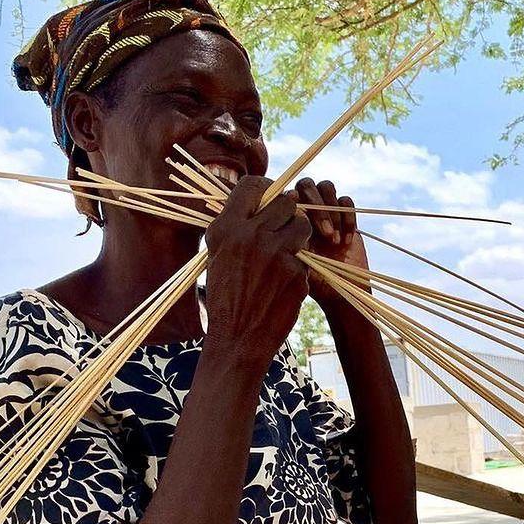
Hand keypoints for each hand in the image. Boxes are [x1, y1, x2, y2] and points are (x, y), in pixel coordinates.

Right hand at [204, 175, 311, 361]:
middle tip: (284, 228)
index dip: (267, 188)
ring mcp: (276, 254)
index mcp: (226, 229)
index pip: (252, 185)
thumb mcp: (218, 256)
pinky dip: (299, 266)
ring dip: (300, 235)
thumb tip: (260, 200)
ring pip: (303, 225)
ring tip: (287, 252)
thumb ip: (236, 227)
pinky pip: (305, 256)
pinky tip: (284, 282)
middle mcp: (250, 236)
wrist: (238, 338)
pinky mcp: (296, 273)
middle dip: (289, 213)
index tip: (272, 197)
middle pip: (286, 202)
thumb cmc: (226, 297)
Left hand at [294, 177, 368, 309]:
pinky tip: (347, 242)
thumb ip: (291, 238)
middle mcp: (305, 209)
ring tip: (335, 241)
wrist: (339, 289)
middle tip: (326, 234)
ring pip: (326, 186)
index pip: (287, 193)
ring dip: (332, 212)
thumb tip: (289, 216)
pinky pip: (346, 200)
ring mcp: (326, 210)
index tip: (301, 220)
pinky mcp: (345, 215)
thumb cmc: (313, 280)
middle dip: (318, 207)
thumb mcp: (297, 260)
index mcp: (288, 216)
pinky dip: (348, 218)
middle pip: (306, 184)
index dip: (295, 201)